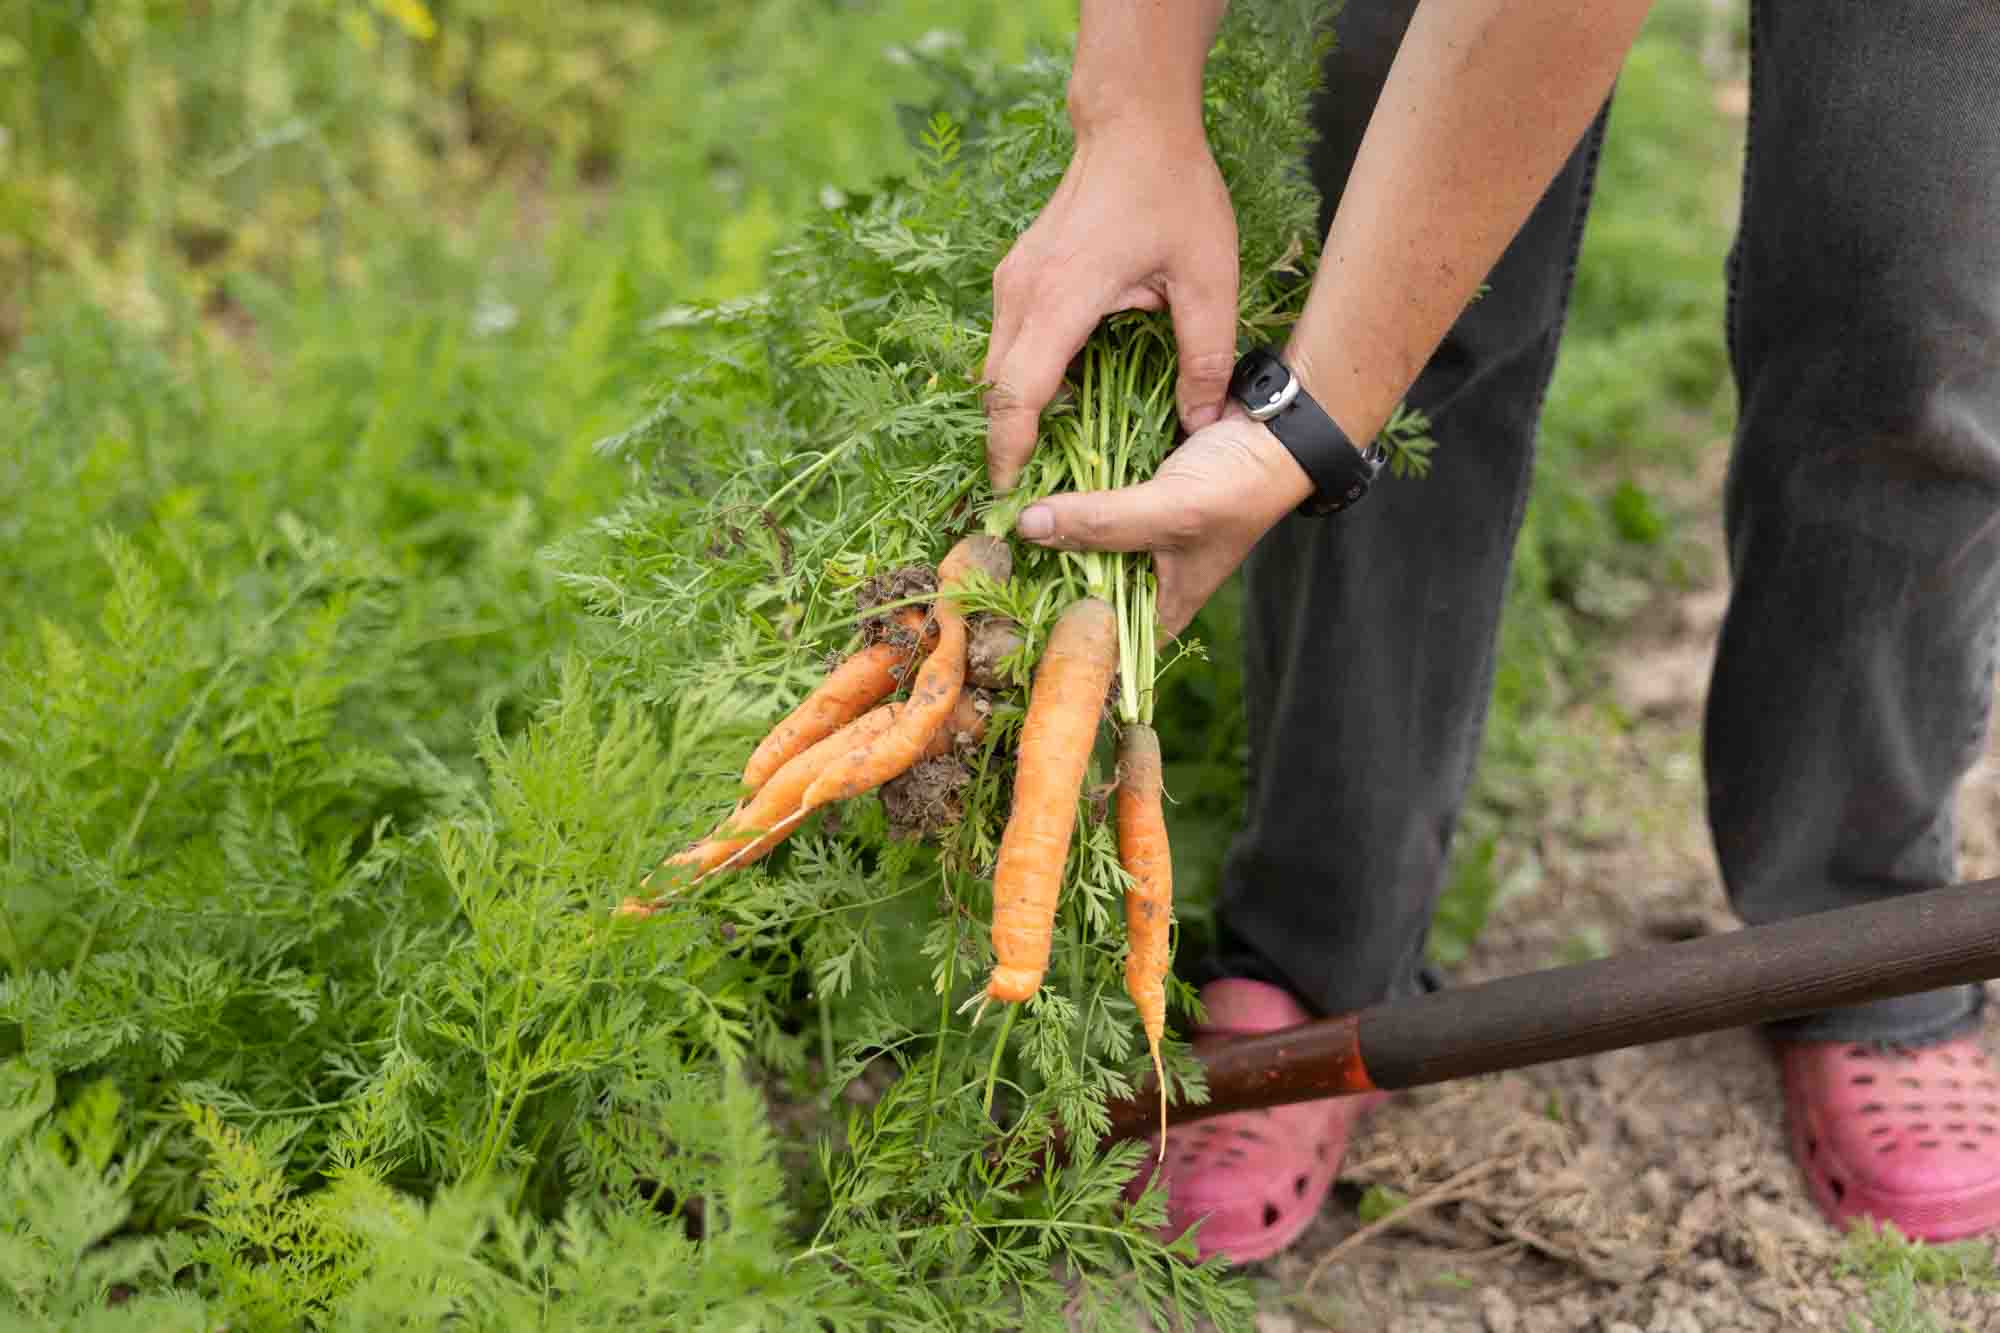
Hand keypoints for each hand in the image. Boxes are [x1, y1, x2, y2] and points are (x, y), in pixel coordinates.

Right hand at [983, 120, 1239, 491]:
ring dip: (1017, 413)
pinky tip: (1063, 403)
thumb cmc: (1174, 191)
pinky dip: (1025, 382)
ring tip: (1051, 458)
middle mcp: (1022, 293)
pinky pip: (1010, 345)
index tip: (1012, 494)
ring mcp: (1013, 283)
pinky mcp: (1017, 277)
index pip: (1017, 393)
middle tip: (1036, 493)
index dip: (1010, 449)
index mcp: (1062, 298)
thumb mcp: (1208, 280)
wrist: (1133, 123)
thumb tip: (1204, 426)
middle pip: (995, 390)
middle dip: (1009, 444)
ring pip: (997, 369)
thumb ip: (1206, 357)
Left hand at [1013, 411, 1314, 634]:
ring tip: (993, 520)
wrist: (1276, 427)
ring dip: (1043, 526)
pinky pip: (1082, 500)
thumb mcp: (1170, 511)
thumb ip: (1102, 522)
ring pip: (1073, 540)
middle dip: (1035, 572)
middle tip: (984, 557)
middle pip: (1073, 587)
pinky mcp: (1125, 495)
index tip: (1000, 617)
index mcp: (1158, 607)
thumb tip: (1027, 526)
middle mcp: (1140, 578)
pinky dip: (1061, 489)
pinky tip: (1025, 482)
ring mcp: (1131, 535)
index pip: (1097, 641)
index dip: (1053, 635)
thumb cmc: (1240, 485)